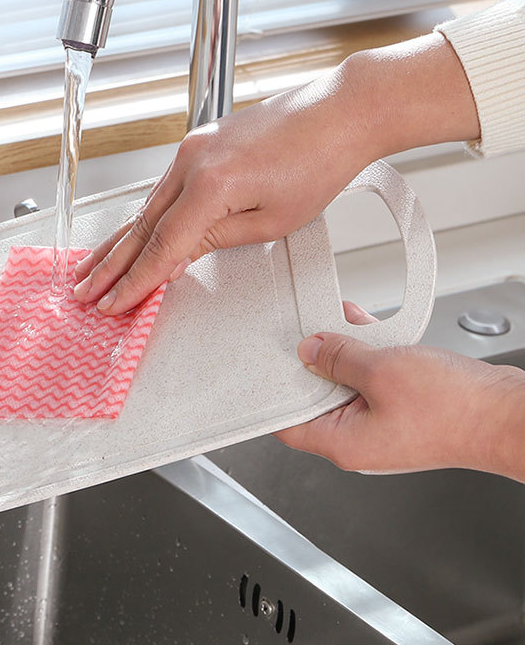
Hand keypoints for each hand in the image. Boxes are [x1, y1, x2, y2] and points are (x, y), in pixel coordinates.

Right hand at [73, 33, 478, 314]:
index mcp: (211, 184)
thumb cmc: (319, 162)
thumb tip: (177, 257)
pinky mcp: (200, 144)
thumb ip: (214, 241)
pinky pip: (163, 187)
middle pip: (141, 224)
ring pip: (147, 205)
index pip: (162, 245)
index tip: (113, 303)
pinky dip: (145, 215)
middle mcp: (192, 161)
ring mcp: (192, 148)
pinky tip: (131, 233)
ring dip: (120, 239)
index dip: (134, 280)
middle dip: (111, 263)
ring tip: (94, 266)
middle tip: (85, 291)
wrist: (340, 112)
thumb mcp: (271, 220)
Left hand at [275, 302, 524, 480]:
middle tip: (307, 333)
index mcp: (343, 443)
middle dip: (312, 361)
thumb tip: (310, 351)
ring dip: (343, 351)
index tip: (265, 365)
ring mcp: (382, 424)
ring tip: (340, 323)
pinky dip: (368, 353)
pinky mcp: (403, 410)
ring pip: (347, 383)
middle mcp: (359, 439)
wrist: (508, 414)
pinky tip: (366, 327)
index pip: (288, 424)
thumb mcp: (380, 370)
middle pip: (316, 397)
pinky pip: (373, 379)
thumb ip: (338, 358)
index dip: (273, 393)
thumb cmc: (454, 409)